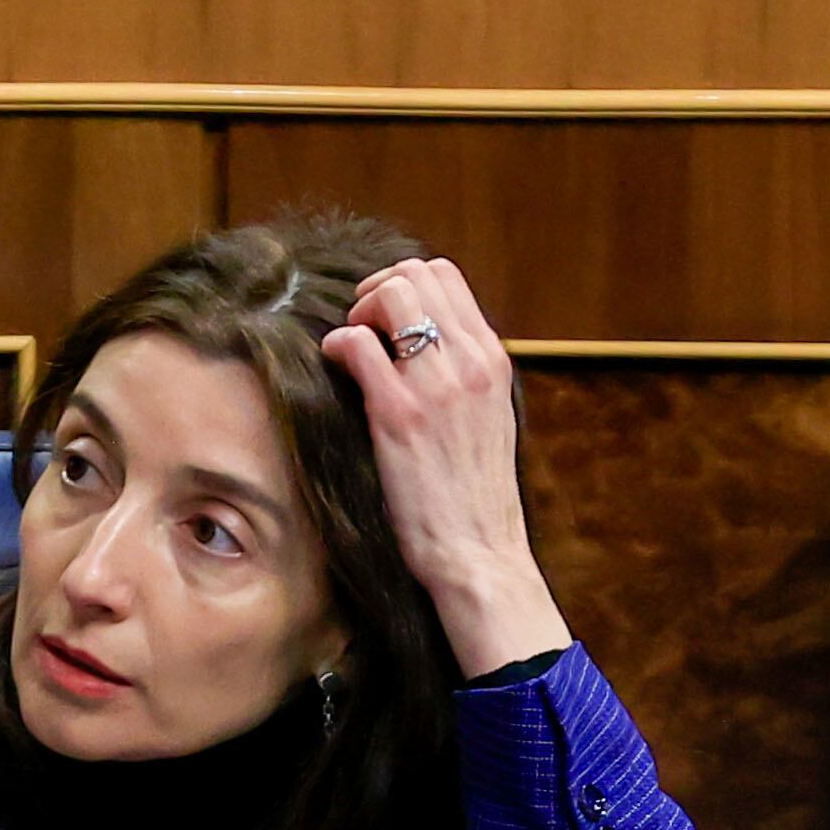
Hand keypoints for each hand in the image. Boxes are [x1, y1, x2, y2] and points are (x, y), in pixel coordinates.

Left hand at [322, 256, 571, 676]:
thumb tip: (423, 349)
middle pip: (417, 275)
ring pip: (391, 296)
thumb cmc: (474, 498)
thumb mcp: (486, 421)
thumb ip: (464, 378)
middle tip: (361, 329)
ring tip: (351, 349)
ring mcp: (437, 386)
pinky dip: (338, 346)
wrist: (479, 554)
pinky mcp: (399, 415)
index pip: (447, 278)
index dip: (404, 285)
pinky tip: (336, 368)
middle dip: (377, 291)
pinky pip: (358, 346)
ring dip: (358, 312)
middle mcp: (471, 362)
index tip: (383, 319)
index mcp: (493, 360)